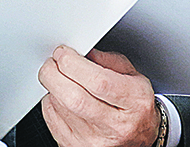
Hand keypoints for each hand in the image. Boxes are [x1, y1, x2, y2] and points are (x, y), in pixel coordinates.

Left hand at [38, 46, 159, 146]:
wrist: (140, 138)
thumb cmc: (134, 106)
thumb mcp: (133, 76)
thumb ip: (107, 60)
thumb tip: (81, 52)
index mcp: (133, 102)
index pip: (98, 82)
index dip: (73, 63)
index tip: (63, 53)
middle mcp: (115, 126)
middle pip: (75, 99)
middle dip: (54, 73)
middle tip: (52, 63)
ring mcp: (94, 141)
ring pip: (59, 107)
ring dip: (52, 86)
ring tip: (60, 79)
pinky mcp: (75, 146)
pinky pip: (51, 119)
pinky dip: (50, 103)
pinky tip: (60, 98)